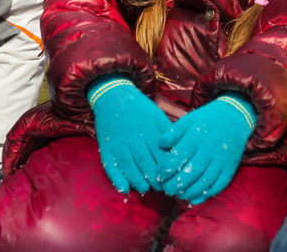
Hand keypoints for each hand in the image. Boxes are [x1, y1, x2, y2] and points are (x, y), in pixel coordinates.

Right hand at [87, 74, 171, 192]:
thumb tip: (180, 150)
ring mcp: (119, 144)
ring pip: (129, 166)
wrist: (113, 96)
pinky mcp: (106, 147)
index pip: (160, 155)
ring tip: (145, 189)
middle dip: (154, 179)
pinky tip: (124, 188)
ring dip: (137, 181)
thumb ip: (168, 133)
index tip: (173, 178)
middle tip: (161, 189)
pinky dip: (116, 178)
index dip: (167, 169)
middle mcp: (134, 139)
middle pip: (145, 163)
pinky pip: (110, 165)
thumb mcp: (157, 116)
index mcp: (149, 131)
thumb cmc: (139, 108)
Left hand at [157, 93, 254, 203]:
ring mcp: (221, 161)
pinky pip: (219, 185)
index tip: (159, 176)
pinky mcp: (230, 168)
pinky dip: (206, 194)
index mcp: (196, 138)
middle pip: (190, 173)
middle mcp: (209, 151)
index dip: (166, 169)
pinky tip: (195, 198)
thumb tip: (159, 145)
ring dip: (190, 191)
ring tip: (179, 195)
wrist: (235, 117)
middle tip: (166, 190)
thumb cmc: (207, 118)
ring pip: (204, 181)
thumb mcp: (188, 120)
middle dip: (176, 184)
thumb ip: (173, 133)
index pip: (177, 158)